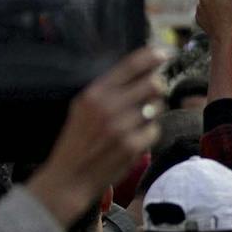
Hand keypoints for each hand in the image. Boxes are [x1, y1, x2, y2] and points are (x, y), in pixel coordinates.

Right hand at [26, 47, 165, 227]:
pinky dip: (148, 134)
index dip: (151, 57)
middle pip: (153, 84)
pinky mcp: (132, 145)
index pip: (130, 65)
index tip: (162, 54)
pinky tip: (132, 140)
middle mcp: (108, 106)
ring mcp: (121, 126)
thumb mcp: (82, 108)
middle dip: (156, 88)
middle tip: (151, 94)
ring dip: (151, 113)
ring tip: (133, 123)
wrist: (68, 177)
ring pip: (156, 107)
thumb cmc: (78, 141)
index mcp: (94, 93)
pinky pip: (154, 130)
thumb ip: (107, 90)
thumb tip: (143, 70)